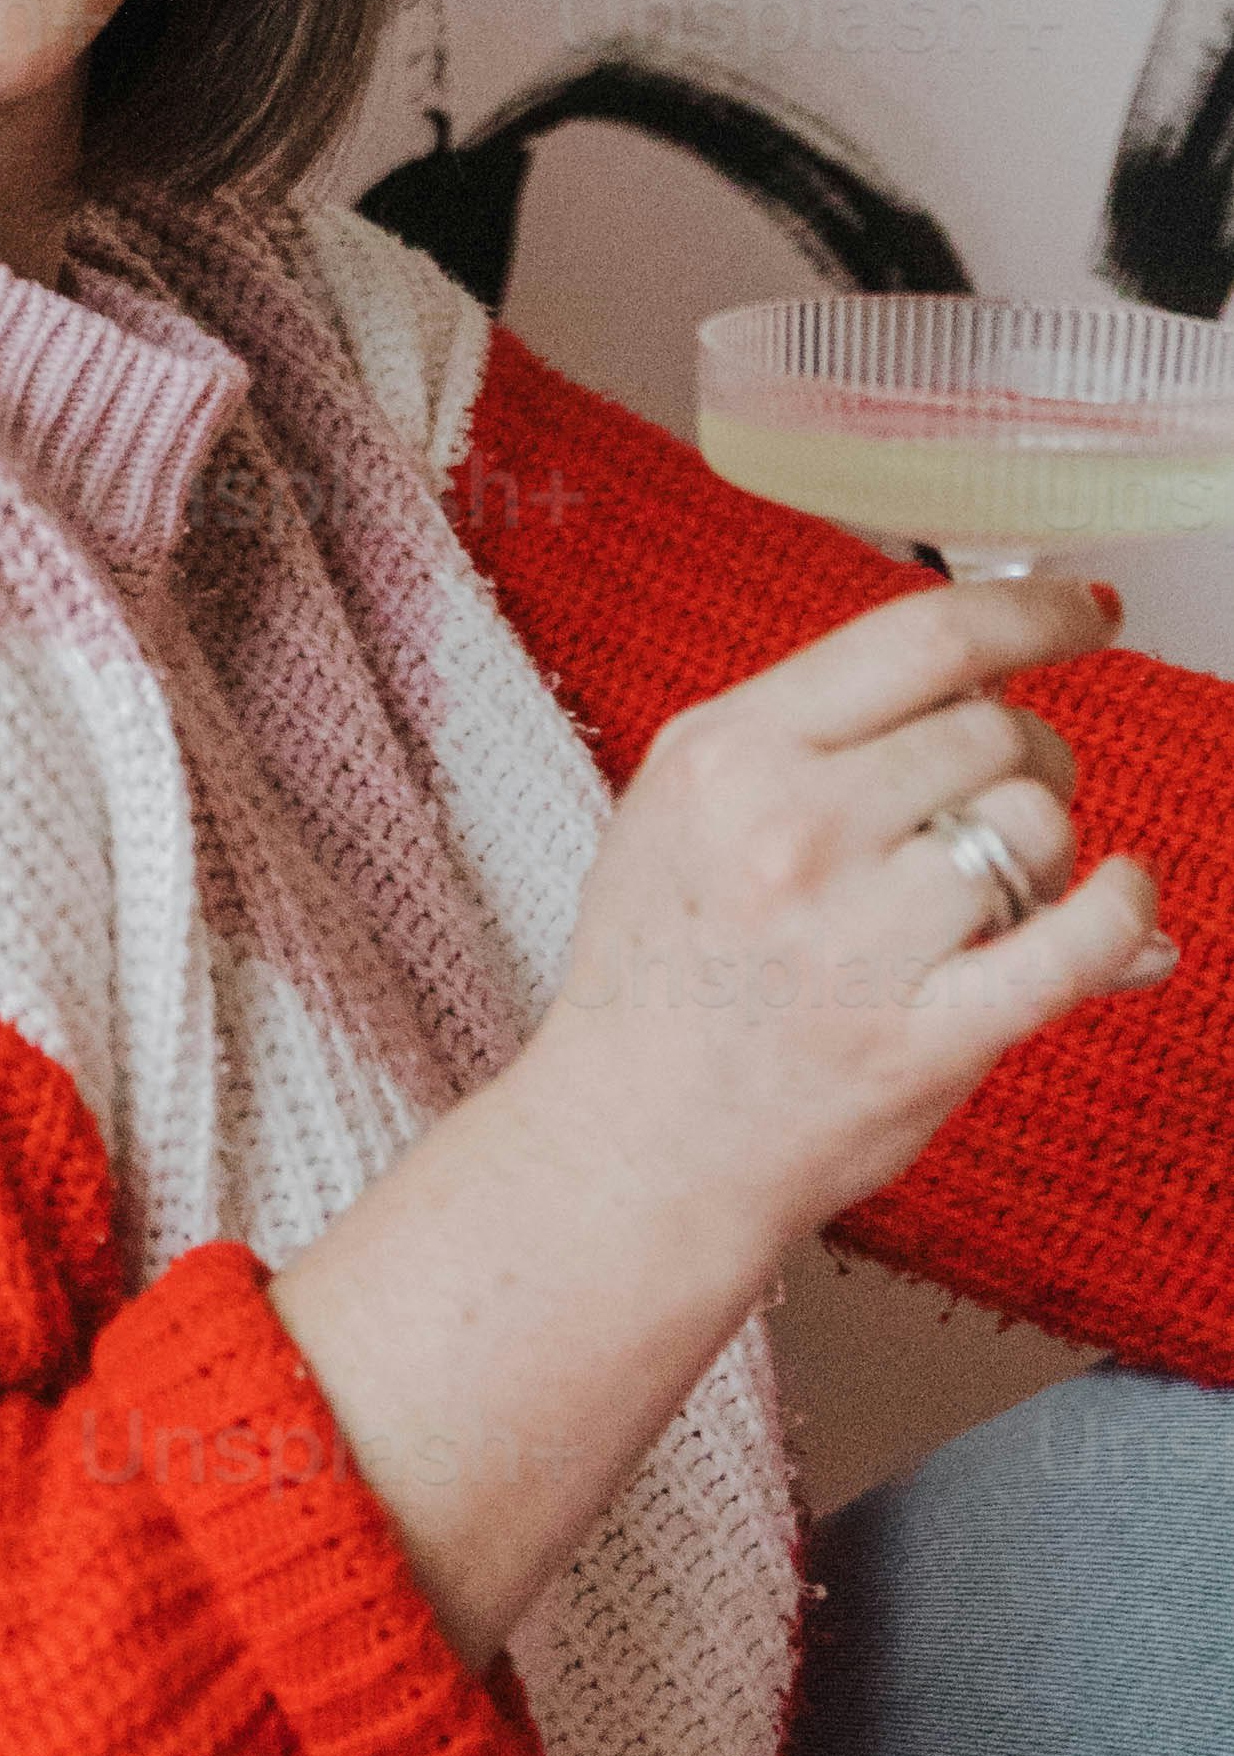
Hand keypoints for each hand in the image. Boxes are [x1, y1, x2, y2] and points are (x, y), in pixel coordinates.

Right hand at [267, 566, 1169, 1678]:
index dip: (1032, 611)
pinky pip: (1074, 944)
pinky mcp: (922, 1037)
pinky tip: (1125, 898)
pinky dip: (1123, 909)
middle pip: (994, 730)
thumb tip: (1005, 677)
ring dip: (1049, 846)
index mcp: (725, 753)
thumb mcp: (684, 806)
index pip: (921, 638)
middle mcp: (789, 831)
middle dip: (1032, 752)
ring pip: (1037, 825)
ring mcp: (857, 939)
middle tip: (1009, 795)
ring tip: (997, 887)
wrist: (631, 1145)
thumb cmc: (662, 972)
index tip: (1086, 610)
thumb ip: (820, 734)